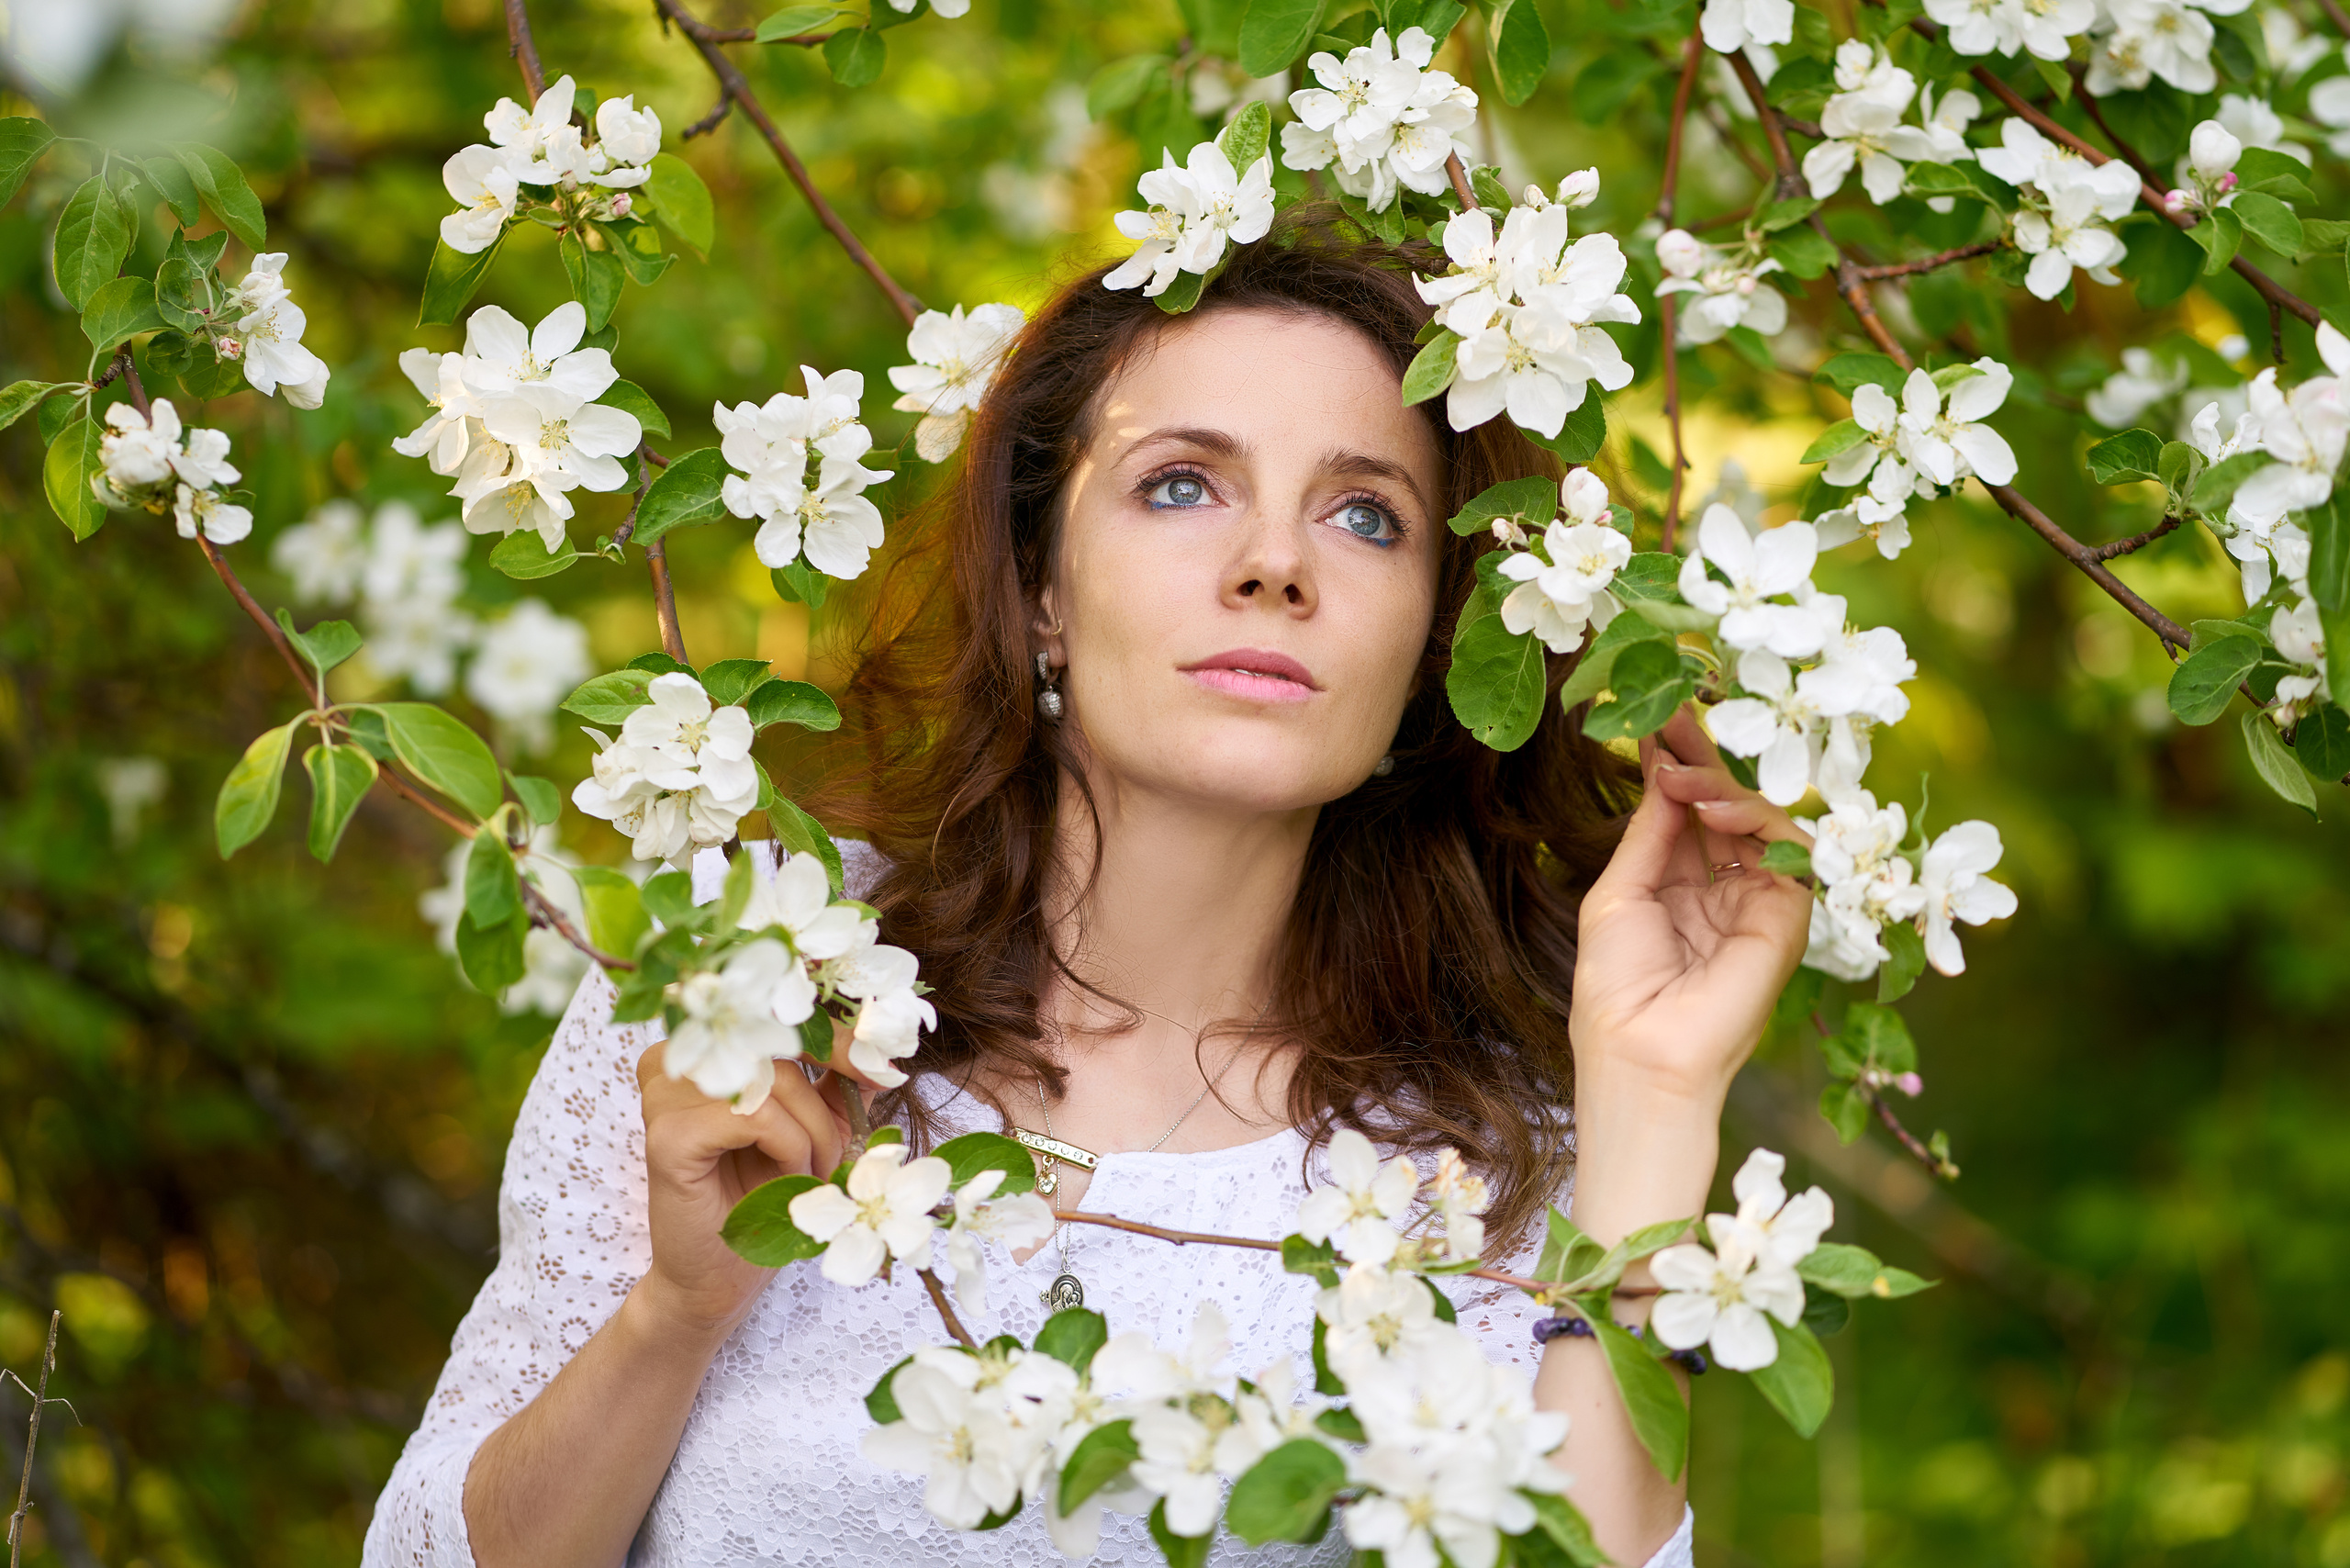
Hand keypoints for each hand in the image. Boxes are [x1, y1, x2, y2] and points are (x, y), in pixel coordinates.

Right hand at [633, 1044, 862, 1340]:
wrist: (721, 1277)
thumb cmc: (762, 1202)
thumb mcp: (812, 1133)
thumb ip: (836, 1087)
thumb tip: (881, 1054)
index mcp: (706, 1051)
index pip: (778, 1016)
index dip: (835, 1036)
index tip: (884, 1067)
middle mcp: (678, 1062)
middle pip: (780, 1049)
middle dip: (824, 1106)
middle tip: (834, 1158)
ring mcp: (665, 1096)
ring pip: (774, 1081)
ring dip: (809, 1134)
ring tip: (805, 1177)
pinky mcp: (667, 1136)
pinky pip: (755, 1115)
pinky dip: (788, 1146)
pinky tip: (785, 1178)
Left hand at [1569, 706, 1813, 1105]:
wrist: (1642, 1052)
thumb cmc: (1617, 987)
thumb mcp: (1618, 895)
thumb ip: (1648, 833)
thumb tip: (1661, 768)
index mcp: (1677, 884)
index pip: (1685, 809)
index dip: (1674, 761)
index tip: (1654, 713)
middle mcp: (1721, 886)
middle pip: (1722, 803)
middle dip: (1699, 752)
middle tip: (1673, 705)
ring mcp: (1757, 898)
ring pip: (1756, 816)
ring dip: (1716, 781)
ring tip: (1676, 769)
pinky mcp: (1788, 913)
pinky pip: (1786, 846)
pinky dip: (1752, 816)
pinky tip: (1710, 805)